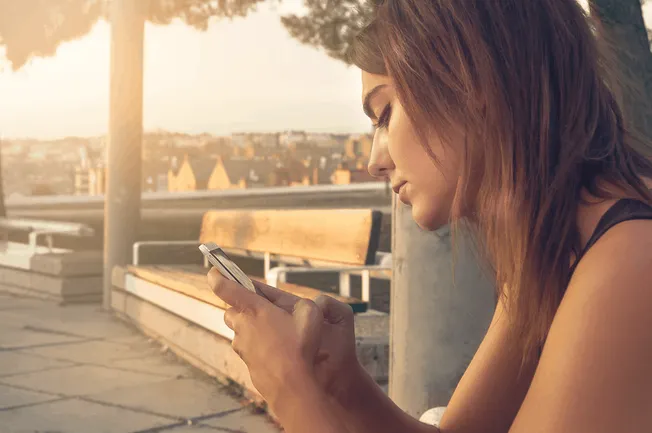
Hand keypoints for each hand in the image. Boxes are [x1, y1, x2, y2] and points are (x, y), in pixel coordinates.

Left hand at [207, 269, 362, 407]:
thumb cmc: (301, 348)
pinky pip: (249, 350)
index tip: (214, 270)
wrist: (294, 386)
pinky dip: (259, 348)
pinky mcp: (248, 364)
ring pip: (240, 332)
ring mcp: (243, 348)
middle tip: (262, 309)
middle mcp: (243, 327)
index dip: (217, 276)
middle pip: (231, 311)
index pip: (225, 288)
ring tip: (276, 334)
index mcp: (254, 310)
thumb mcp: (310, 314)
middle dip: (242, 307)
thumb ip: (301, 304)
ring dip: (251, 329)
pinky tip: (279, 352)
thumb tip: (298, 308)